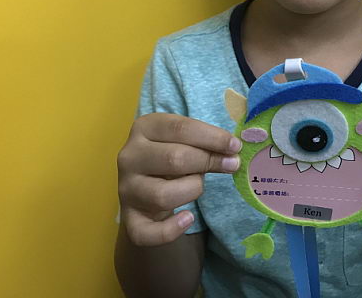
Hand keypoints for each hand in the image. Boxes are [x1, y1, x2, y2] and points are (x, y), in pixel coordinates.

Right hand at [117, 113, 241, 245]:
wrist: (146, 184)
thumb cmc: (171, 156)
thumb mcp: (186, 142)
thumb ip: (206, 145)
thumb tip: (232, 154)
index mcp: (144, 128)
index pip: (180, 128)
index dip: (212, 137)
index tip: (235, 146)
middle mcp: (130, 156)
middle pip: (174, 159)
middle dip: (208, 162)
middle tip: (230, 164)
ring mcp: (126, 188)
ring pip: (163, 195)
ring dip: (192, 190)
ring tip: (197, 185)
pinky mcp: (128, 217)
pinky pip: (146, 232)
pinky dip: (170, 230)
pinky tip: (187, 218)